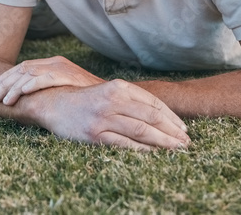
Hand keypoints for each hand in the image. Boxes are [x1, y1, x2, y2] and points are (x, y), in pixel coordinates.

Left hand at [0, 56, 103, 104]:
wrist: (109, 95)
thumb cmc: (85, 96)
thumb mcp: (64, 89)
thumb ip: (48, 89)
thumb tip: (28, 98)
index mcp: (53, 64)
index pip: (24, 67)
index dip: (8, 76)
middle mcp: (55, 62)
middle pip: (23, 70)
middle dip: (6, 83)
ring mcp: (61, 68)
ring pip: (30, 74)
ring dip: (14, 87)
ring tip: (4, 99)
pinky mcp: (68, 75)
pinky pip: (45, 78)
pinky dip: (32, 84)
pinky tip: (21, 93)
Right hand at [37, 79, 189, 150]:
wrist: (54, 104)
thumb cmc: (85, 100)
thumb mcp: (108, 91)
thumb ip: (130, 99)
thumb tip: (159, 115)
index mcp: (119, 87)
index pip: (153, 103)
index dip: (172, 117)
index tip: (184, 129)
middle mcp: (113, 100)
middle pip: (151, 117)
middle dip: (172, 131)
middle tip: (186, 142)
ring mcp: (103, 117)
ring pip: (141, 131)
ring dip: (163, 142)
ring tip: (176, 149)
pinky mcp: (94, 135)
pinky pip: (124, 143)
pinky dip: (142, 149)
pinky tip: (154, 153)